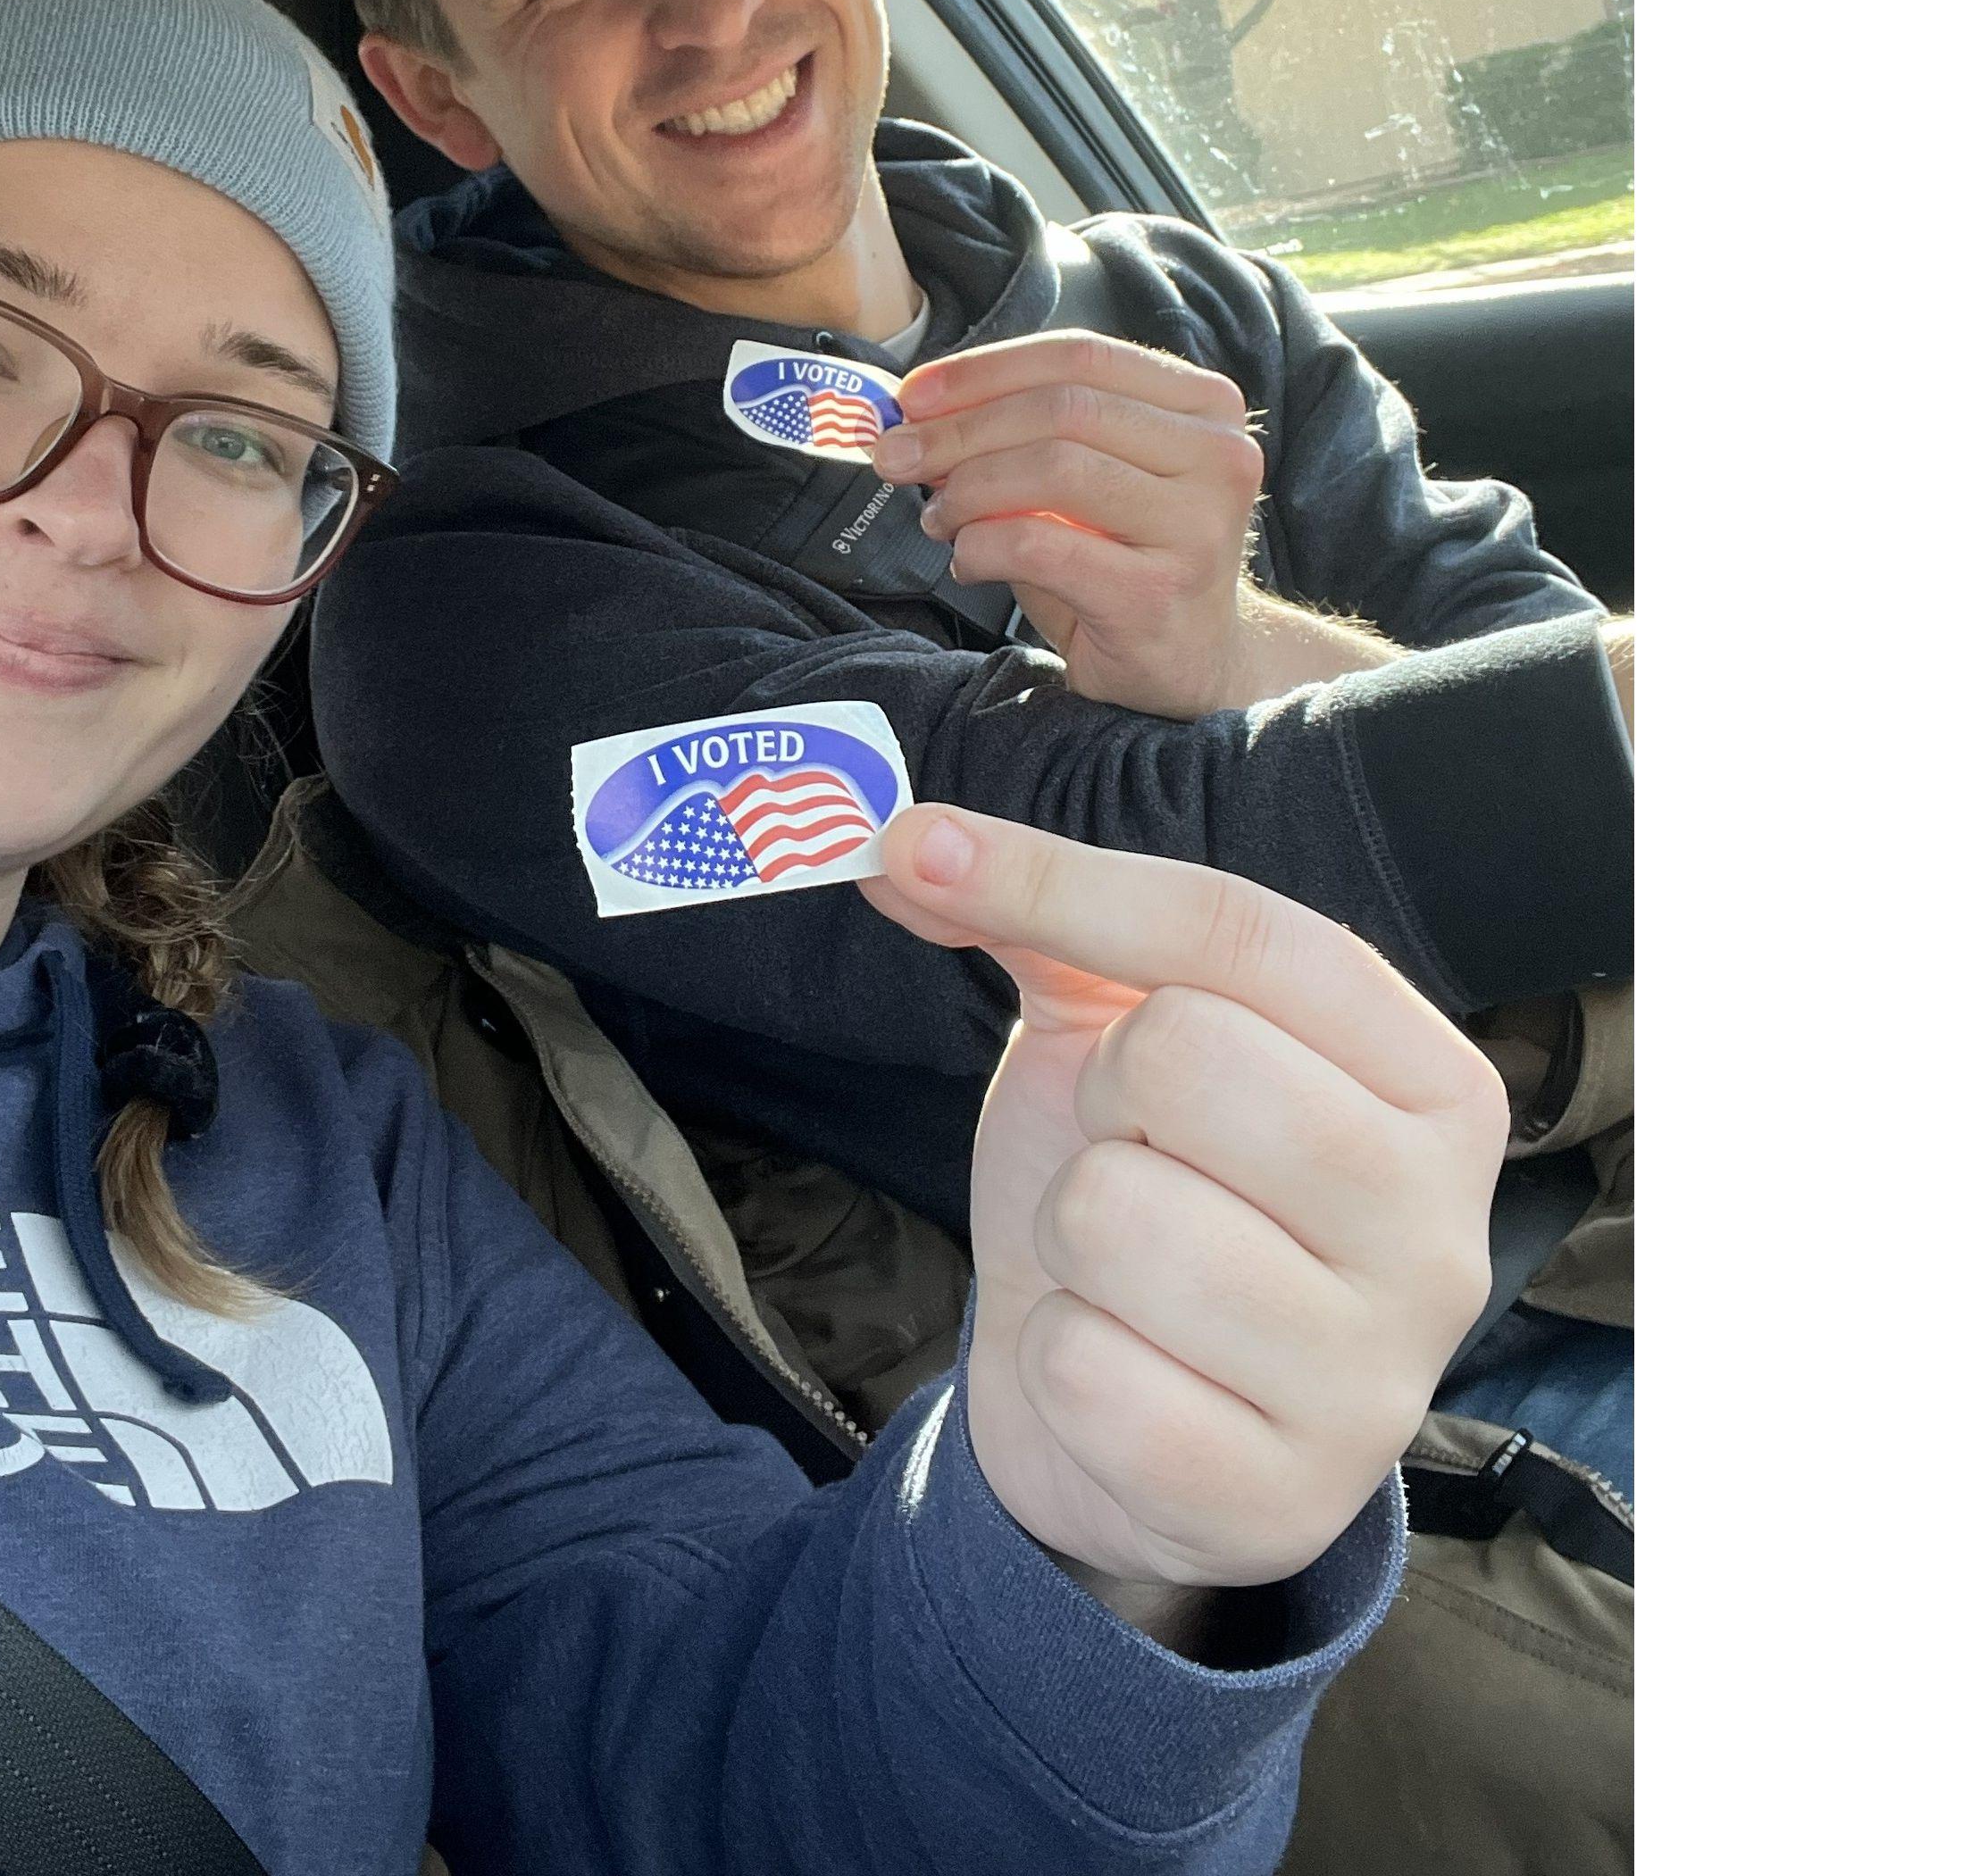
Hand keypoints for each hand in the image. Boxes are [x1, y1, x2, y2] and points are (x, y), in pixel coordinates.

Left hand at [861, 803, 1504, 1591]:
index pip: (1238, 928)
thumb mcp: (1109, 1036)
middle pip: (1186, 1055)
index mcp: (1431, 1084)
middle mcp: (1440, 1229)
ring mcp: (1376, 1380)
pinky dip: (1056, 1358)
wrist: (1127, 1421)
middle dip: (1099, 1098)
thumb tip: (899, 837)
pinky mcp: (1282, 1502)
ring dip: (1068, 1237)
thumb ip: (1033, 916)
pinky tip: (1117, 1371)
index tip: (922, 848)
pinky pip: (1084, 1368)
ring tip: (1121, 1271)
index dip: (1062, 878)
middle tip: (1124, 1152)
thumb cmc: (1146, 1189)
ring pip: (1115, 1214)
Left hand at [875, 333, 1268, 715]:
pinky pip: (1040, 545)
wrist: (1192, 663)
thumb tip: (921, 413)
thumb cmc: (1127, 561)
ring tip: (938, 517)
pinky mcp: (1156, 594)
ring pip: (1052, 469)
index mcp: (1204, 407)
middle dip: (958, 429)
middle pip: (1061, 409)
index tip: (914, 396)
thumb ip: (1027, 433)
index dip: (984, 370)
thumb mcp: (1090, 479)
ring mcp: (1196, 527)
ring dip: (968, 489)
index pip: (1080, 355)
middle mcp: (1218, 457)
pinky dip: (981, 546)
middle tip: (896, 455)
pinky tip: (968, 560)